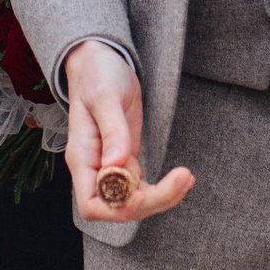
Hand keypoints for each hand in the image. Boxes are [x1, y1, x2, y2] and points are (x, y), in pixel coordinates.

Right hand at [63, 41, 192, 223]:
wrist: (100, 62)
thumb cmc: (97, 75)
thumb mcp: (106, 96)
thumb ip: (113, 130)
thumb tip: (117, 163)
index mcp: (82, 156)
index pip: (91, 203)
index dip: (117, 207)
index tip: (142, 192)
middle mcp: (93, 169)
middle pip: (119, 207)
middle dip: (152, 201)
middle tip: (182, 179)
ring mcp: (110, 167)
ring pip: (135, 202)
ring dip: (163, 197)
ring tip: (187, 177)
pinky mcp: (126, 161)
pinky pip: (143, 188)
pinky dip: (164, 188)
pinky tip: (182, 177)